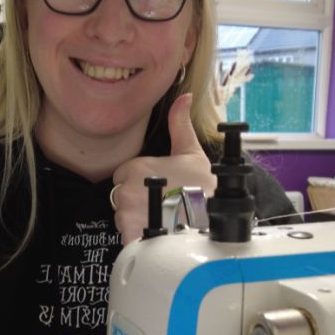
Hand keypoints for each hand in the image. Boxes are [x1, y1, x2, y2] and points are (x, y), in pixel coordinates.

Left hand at [111, 93, 216, 244]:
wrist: (212, 220)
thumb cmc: (203, 187)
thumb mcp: (192, 152)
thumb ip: (180, 124)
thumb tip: (184, 97)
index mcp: (136, 167)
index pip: (123, 175)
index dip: (140, 182)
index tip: (158, 188)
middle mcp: (127, 190)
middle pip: (122, 197)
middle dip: (137, 201)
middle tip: (162, 204)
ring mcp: (127, 214)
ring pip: (123, 217)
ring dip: (137, 220)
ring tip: (162, 219)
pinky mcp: (131, 235)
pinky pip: (126, 235)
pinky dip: (138, 236)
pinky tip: (157, 232)